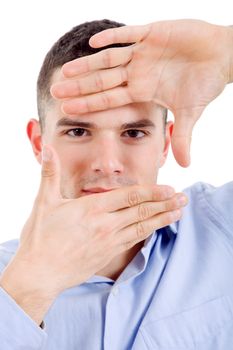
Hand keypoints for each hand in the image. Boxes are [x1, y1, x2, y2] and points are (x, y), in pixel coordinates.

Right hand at [2, 145, 186, 300]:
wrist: (39, 273)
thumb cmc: (41, 238)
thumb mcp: (44, 202)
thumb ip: (50, 174)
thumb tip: (48, 149)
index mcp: (92, 208)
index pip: (130, 197)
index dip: (152, 192)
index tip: (169, 188)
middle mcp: (106, 225)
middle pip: (142, 211)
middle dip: (165, 203)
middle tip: (183, 198)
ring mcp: (109, 242)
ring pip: (142, 228)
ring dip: (162, 219)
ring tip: (179, 213)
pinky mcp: (108, 255)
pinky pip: (133, 241)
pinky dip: (148, 233)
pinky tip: (156, 229)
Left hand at [51, 20, 232, 166]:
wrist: (221, 56)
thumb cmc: (205, 83)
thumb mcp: (190, 113)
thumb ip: (182, 137)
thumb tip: (185, 166)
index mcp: (142, 90)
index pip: (109, 99)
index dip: (89, 104)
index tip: (67, 110)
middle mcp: (138, 72)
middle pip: (102, 80)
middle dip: (79, 86)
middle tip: (55, 91)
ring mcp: (143, 53)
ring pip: (109, 59)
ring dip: (88, 65)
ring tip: (66, 71)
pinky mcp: (153, 32)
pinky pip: (129, 35)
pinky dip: (113, 38)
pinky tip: (93, 44)